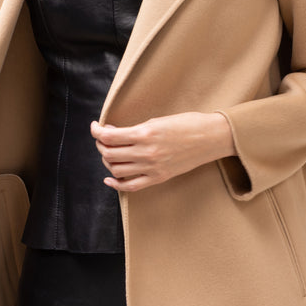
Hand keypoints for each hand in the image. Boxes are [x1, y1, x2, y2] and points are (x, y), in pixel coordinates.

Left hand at [90, 112, 234, 192]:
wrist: (210, 137)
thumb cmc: (187, 123)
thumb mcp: (157, 120)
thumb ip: (135, 129)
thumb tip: (114, 133)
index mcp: (145, 133)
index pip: (109, 136)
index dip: (96, 131)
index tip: (95, 126)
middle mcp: (146, 152)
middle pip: (109, 153)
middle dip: (101, 145)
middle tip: (103, 138)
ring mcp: (152, 167)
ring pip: (116, 170)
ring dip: (108, 161)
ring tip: (110, 153)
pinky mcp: (158, 178)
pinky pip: (130, 186)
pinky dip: (116, 184)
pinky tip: (110, 178)